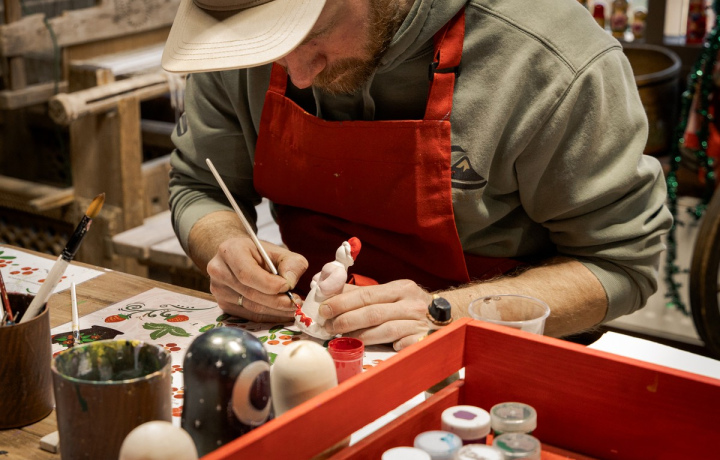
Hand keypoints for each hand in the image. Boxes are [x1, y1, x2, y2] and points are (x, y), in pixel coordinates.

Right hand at [206, 236, 307, 321]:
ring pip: (251, 307)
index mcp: (230, 251)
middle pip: (250, 293)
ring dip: (275, 311)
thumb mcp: (279, 251)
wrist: (239, 257)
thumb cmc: (260, 254)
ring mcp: (218, 290)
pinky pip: (249, 316)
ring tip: (292, 308)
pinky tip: (282, 313)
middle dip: (277, 301)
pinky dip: (268, 317)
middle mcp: (219, 270)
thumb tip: (290, 283)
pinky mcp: (223, 304)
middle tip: (296, 303)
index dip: (269, 284)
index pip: (247, 273)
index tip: (288, 287)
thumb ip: (291, 263)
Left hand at [319, 280, 433, 350]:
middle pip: (373, 312)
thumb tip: (327, 287)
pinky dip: (386, 347)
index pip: (366, 294)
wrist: (446, 317)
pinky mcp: (422, 340)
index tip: (324, 308)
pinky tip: (371, 349)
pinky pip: (401, 346)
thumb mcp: (389, 293)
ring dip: (359, 336)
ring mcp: (419, 323)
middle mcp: (411, 304)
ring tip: (341, 338)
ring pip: (384, 331)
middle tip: (328, 326)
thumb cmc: (408, 306)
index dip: (343, 301)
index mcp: (401, 288)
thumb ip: (360, 292)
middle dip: (346, 320)